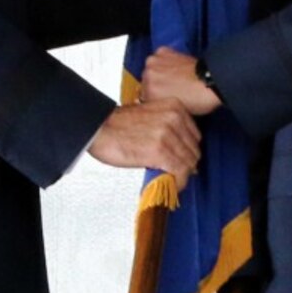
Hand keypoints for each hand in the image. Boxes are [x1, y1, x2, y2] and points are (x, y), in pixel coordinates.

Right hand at [86, 99, 200, 180]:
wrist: (96, 128)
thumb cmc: (117, 123)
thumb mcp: (150, 114)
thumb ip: (168, 125)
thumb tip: (180, 147)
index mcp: (174, 108)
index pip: (195, 136)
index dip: (189, 151)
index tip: (183, 160)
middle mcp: (174, 119)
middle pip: (193, 150)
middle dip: (186, 164)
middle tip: (177, 172)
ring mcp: (168, 135)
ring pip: (189, 162)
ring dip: (182, 175)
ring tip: (173, 179)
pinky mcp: (160, 152)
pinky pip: (179, 171)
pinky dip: (179, 182)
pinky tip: (173, 185)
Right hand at [142, 47, 221, 115]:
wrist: (212, 80)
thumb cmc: (198, 98)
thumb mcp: (175, 109)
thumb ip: (161, 103)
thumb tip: (155, 100)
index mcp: (148, 94)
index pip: (144, 96)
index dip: (155, 96)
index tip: (163, 95)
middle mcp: (147, 76)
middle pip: (146, 81)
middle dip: (156, 84)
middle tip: (172, 86)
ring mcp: (154, 62)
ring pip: (151, 69)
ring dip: (159, 71)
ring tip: (176, 77)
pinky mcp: (163, 52)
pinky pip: (159, 57)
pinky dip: (166, 61)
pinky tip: (177, 67)